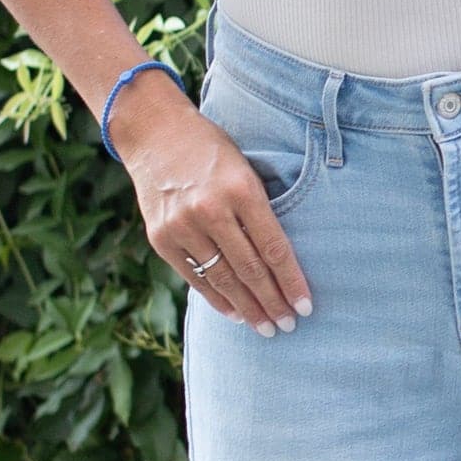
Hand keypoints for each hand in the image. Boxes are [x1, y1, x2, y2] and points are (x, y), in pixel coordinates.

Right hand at [114, 75, 311, 334]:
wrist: (154, 133)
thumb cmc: (211, 151)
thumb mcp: (245, 168)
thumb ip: (260, 210)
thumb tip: (284, 261)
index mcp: (242, 189)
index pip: (274, 248)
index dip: (292, 282)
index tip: (305, 307)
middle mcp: (211, 209)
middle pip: (250, 269)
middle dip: (272, 302)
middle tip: (289, 325)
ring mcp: (183, 226)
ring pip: (223, 279)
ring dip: (248, 308)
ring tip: (266, 327)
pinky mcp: (161, 237)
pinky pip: (195, 277)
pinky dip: (217, 298)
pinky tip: (235, 313)